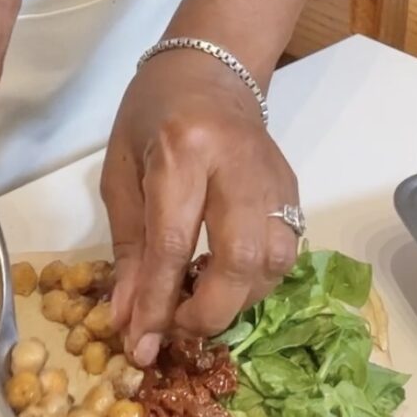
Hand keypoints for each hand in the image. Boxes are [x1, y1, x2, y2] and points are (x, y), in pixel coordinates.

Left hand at [101, 50, 299, 365]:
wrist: (213, 70)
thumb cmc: (153, 115)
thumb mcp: (122, 175)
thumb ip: (128, 249)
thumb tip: (131, 319)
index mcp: (182, 150)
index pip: (174, 243)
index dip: (158, 303)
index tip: (142, 346)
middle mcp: (237, 165)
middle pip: (240, 259)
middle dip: (211, 311)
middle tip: (182, 330)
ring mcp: (274, 179)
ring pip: (274, 261)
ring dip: (239, 300)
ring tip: (204, 304)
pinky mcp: (293, 190)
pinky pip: (286, 252)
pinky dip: (257, 281)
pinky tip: (230, 281)